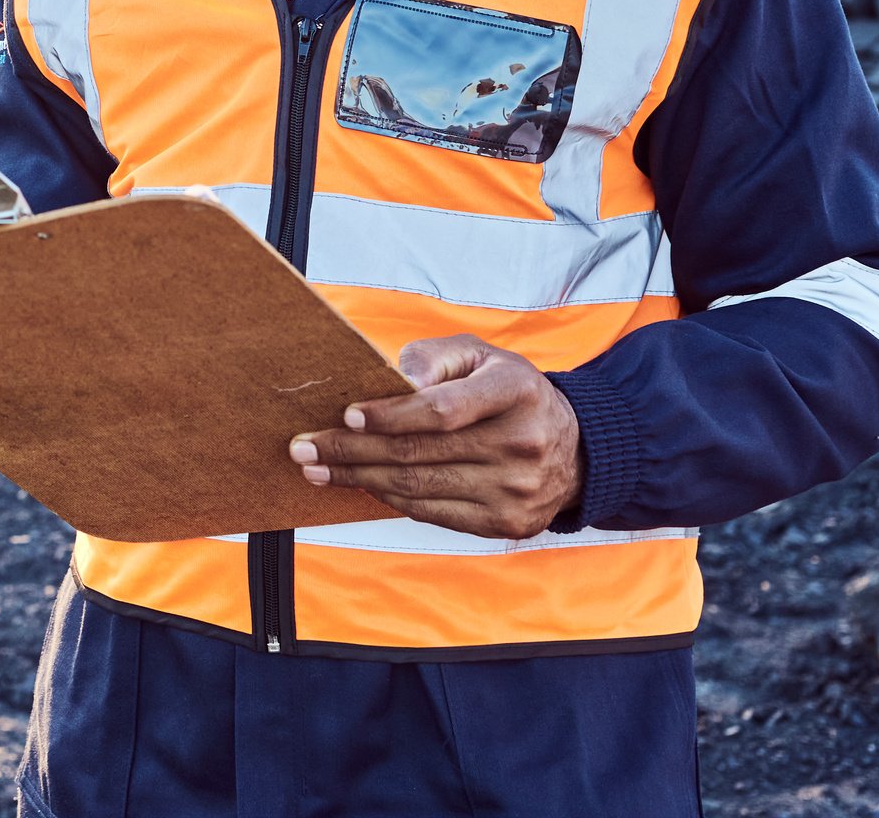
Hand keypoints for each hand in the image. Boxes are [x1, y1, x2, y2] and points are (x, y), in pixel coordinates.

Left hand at [287, 334, 580, 538]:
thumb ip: (435, 358)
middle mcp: (521, 443)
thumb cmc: (509, 392)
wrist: (575, 449)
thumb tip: (397, 379)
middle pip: (420, 453)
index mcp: (515, 391)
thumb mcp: (481, 355)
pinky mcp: (507, 522)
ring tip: (318, 469)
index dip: (390, 416)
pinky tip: (361, 484)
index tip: (347, 415)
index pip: (442, 411)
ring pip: (419, 488)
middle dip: (352, 451)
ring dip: (359, 479)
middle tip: (303, 447)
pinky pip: (433, 513)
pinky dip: (391, 499)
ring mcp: (516, 489)